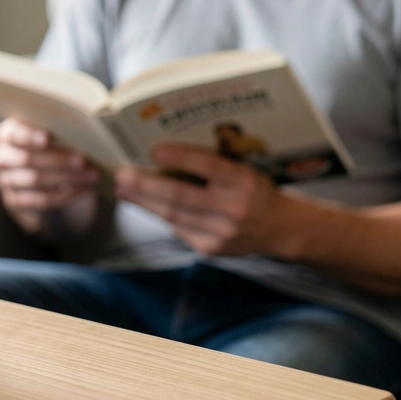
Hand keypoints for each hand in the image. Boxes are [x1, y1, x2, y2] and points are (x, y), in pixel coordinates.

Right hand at [0, 118, 99, 215]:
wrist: (42, 182)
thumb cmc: (50, 148)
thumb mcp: (49, 136)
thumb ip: (56, 130)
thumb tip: (82, 130)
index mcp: (6, 134)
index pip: (13, 134)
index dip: (29, 137)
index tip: (47, 138)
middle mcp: (0, 157)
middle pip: (27, 159)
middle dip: (57, 159)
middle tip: (83, 160)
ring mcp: (5, 181)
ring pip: (36, 180)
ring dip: (67, 177)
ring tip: (92, 175)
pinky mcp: (15, 201)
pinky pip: (41, 200)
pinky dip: (65, 195)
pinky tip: (84, 189)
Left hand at [114, 142, 292, 256]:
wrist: (278, 228)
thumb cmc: (253, 190)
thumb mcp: (242, 169)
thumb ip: (211, 165)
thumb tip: (163, 154)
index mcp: (243, 182)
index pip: (209, 166)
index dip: (181, 158)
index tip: (154, 150)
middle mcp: (234, 209)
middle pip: (182, 196)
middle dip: (147, 186)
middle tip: (121, 174)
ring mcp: (221, 233)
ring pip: (174, 215)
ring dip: (143, 201)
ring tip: (122, 189)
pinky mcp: (211, 249)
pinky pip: (177, 228)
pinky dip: (157, 214)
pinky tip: (141, 203)